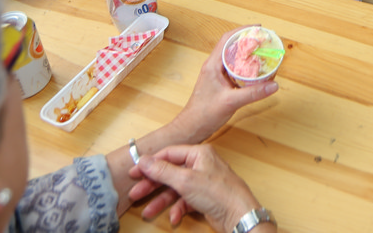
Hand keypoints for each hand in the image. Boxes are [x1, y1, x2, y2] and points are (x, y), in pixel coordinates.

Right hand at [130, 144, 262, 230]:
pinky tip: (174, 218)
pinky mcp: (204, 198)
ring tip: (148, 211)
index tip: (134, 173)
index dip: (150, 163)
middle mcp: (200, 165)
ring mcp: (202, 182)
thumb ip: (162, 170)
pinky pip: (185, 201)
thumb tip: (144, 160)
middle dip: (153, 185)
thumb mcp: (185, 180)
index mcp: (198, 153)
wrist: (238, 214)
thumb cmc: (218, 193)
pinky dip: (178, 209)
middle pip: (170, 173)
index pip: (168, 154)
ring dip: (162, 201)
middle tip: (136, 194)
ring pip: (176, 189)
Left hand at [170, 26, 278, 140]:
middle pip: (231, 46)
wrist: (191, 128)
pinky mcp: (220, 84)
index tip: (257, 28)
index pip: (227, 39)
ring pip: (233, 58)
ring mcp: (216, 75)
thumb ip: (253, 93)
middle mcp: (214, 67)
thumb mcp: (231, 102)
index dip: (242, 31)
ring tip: (262, 53)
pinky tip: (255, 72)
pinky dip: (245, 67)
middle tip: (263, 40)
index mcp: (212, 65)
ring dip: (246, 54)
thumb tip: (273, 85)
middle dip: (247, 41)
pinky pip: (234, 70)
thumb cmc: (204, 114)